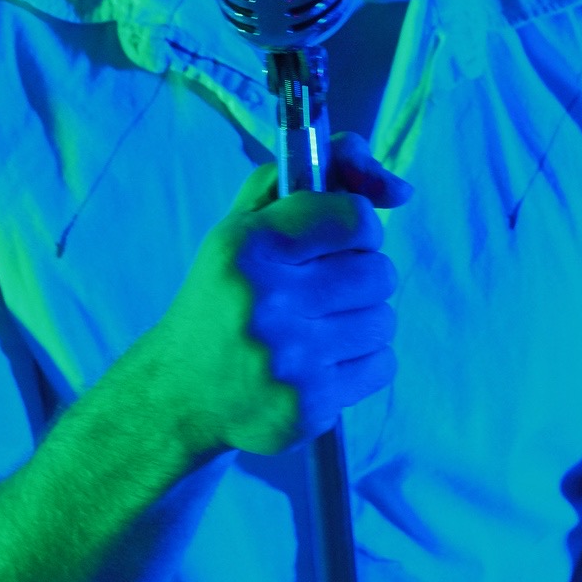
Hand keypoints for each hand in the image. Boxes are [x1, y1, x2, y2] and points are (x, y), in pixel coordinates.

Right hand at [152, 133, 412, 461]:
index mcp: (248, 247)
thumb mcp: (247, 222)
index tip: (343, 237)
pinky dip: (363, 359)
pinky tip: (323, 359)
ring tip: (321, 325)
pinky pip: (382, 364)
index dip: (360, 226)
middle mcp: (266, 303)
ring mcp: (289, 361)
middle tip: (326, 287)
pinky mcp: (308, 406)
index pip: (354, 218)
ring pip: (384, 320)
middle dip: (361, 275)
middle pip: (378, 272)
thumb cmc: (226, 293)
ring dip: (362, 319)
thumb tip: (400, 187)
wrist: (181, 391)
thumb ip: (314, 174)